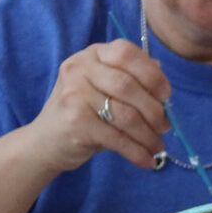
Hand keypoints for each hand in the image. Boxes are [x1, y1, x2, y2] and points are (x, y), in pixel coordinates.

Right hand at [23, 40, 170, 173]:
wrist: (44, 142)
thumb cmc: (83, 112)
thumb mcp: (104, 88)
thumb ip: (131, 77)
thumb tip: (162, 75)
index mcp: (91, 55)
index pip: (126, 53)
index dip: (151, 73)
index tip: (166, 94)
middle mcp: (79, 69)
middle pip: (128, 86)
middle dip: (154, 110)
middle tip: (164, 126)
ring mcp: (74, 95)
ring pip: (126, 115)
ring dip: (149, 135)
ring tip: (158, 146)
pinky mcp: (76, 123)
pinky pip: (117, 138)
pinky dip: (137, 152)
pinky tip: (147, 160)